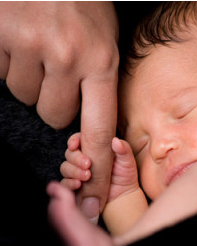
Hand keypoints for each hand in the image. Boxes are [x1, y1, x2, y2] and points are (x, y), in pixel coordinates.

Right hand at [0, 2, 118, 220]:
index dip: (98, 167)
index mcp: (101, 61)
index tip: (94, 195)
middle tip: (58, 72)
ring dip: (32, 81)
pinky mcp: (2, 37)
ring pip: (26, 96)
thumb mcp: (105, 41)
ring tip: (41, 50)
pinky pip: (3, 74)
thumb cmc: (83, 4)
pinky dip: (11, 64)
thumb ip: (100, 82)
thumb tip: (91, 127)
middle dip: (55, 102)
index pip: (100, 129)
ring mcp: (32, 46)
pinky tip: (23, 41)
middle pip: (55, 116)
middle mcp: (69, 57)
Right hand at [61, 134, 138, 217]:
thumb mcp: (127, 161)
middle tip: (88, 164)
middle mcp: (83, 159)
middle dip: (76, 158)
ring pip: (66, 168)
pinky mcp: (75, 186)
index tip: (74, 145)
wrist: (123, 195)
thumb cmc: (125, 175)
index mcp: (93, 149)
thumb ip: (123, 149)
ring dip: (74, 171)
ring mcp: (78, 173)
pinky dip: (69, 183)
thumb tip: (116, 140)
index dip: (73, 141)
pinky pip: (65, 183)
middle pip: (70, 154)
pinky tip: (78, 184)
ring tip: (87, 176)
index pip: (78, 140)